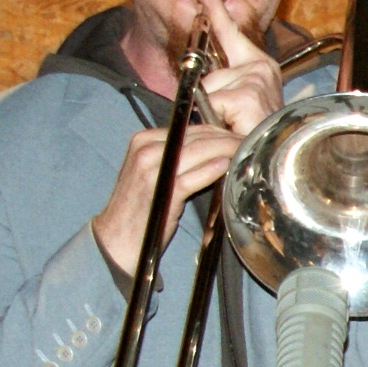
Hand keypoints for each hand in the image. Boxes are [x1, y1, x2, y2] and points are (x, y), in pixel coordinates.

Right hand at [91, 121, 237, 277]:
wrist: (116, 238)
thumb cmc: (141, 208)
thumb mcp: (153, 173)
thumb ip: (176, 157)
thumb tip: (213, 150)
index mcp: (144, 140)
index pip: (189, 128)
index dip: (218, 130)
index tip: (239, 136)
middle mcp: (146, 149)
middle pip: (197, 136)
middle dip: (227, 138)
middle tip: (251, 143)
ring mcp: (153, 169)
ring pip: (199, 151)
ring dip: (227, 151)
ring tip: (247, 153)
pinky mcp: (163, 191)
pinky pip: (194, 176)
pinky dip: (213, 171)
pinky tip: (228, 168)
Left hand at [191, 0, 283, 137]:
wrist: (272, 161)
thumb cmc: (251, 133)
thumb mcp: (231, 101)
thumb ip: (216, 76)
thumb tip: (201, 55)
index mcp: (258, 67)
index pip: (230, 30)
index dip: (214, 9)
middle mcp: (261, 68)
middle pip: (211, 72)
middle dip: (212, 97)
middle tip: (229, 114)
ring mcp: (257, 79)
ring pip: (209, 87)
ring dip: (215, 112)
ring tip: (238, 128)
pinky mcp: (249, 93)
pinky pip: (214, 100)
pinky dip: (219, 119)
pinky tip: (239, 128)